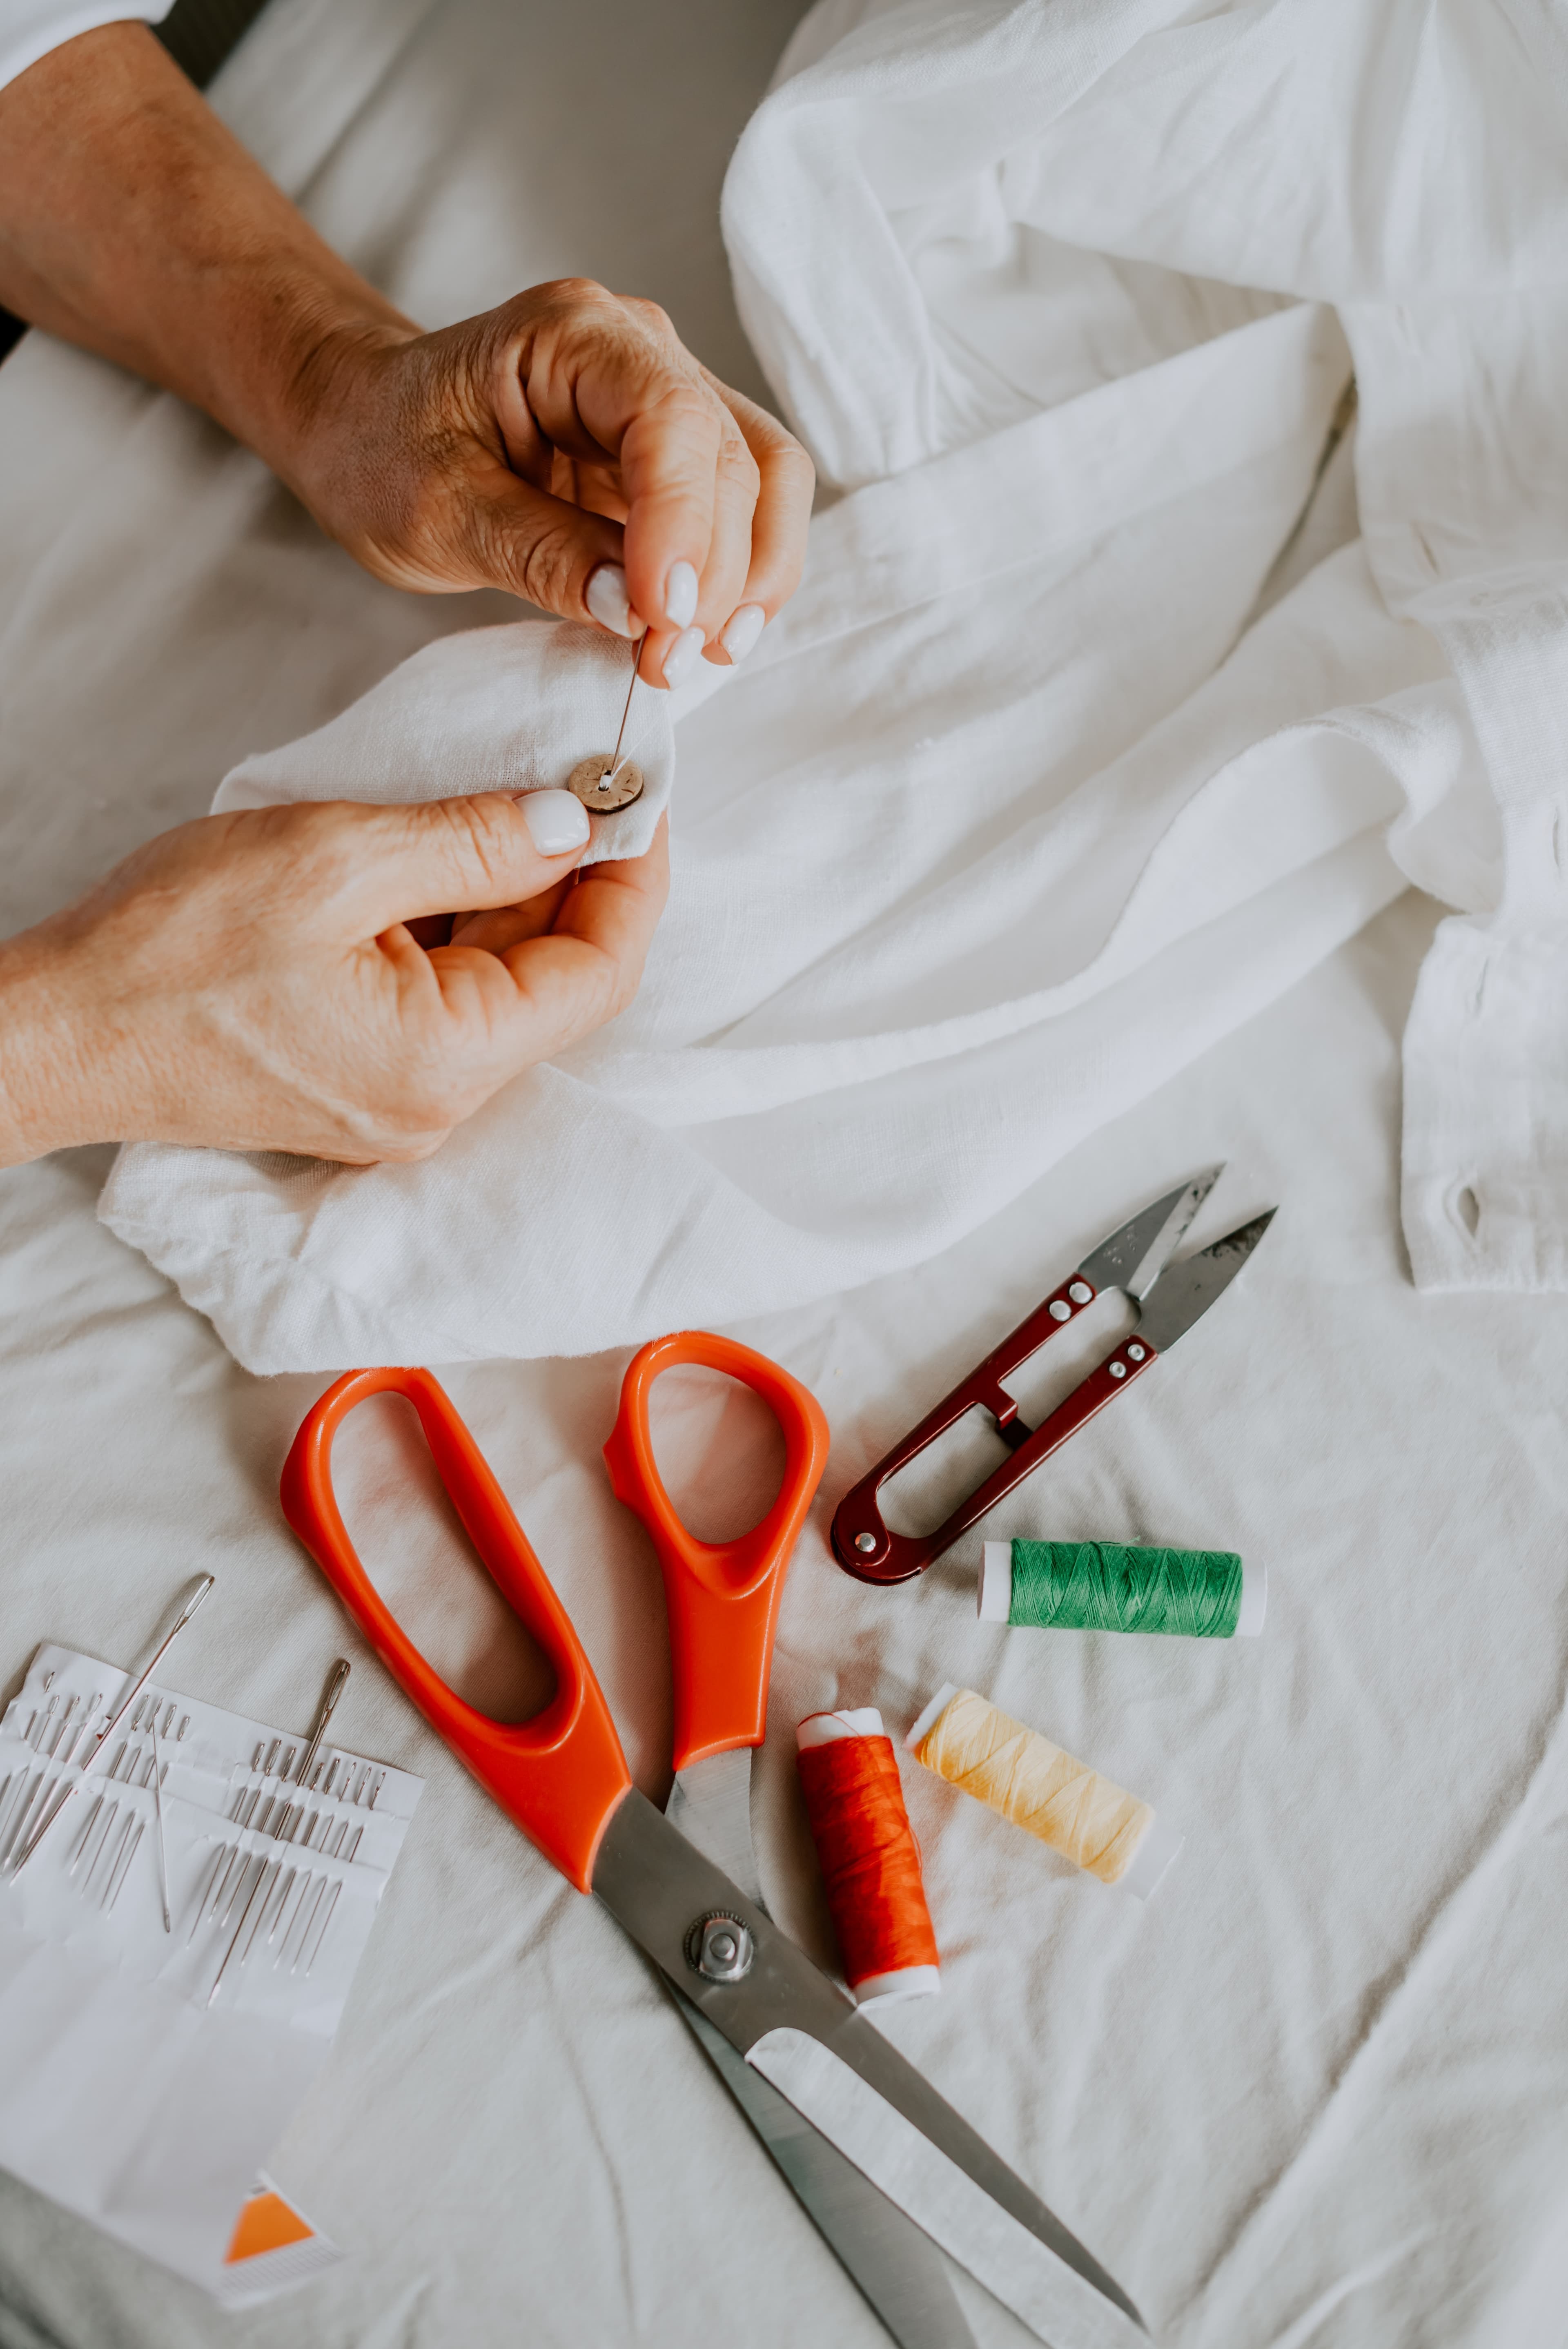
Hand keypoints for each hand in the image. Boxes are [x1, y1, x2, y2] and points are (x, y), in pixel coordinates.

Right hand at [0, 793, 666, 1166]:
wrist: (62, 1029)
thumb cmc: (171, 950)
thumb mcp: (335, 860)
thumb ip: (472, 840)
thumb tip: (570, 820)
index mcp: (448, 1061)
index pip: (599, 972)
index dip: (634, 876)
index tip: (637, 790)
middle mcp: (441, 1102)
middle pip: (559, 980)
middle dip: (580, 874)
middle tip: (584, 773)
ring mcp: (405, 1100)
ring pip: (504, 982)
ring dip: (520, 890)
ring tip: (518, 794)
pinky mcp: (368, 1080)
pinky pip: (450, 995)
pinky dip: (464, 919)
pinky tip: (455, 849)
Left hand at [282, 281, 814, 691]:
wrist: (365, 425)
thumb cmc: (383, 449)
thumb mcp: (436, 512)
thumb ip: (538, 553)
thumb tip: (635, 612)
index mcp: (571, 335)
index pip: (671, 420)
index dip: (683, 526)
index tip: (660, 620)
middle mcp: (640, 350)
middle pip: (734, 458)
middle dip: (714, 575)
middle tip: (662, 665)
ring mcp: (670, 398)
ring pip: (765, 481)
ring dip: (750, 578)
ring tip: (700, 655)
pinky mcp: (677, 457)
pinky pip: (745, 511)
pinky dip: (739, 578)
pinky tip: (703, 634)